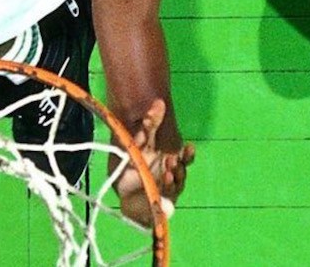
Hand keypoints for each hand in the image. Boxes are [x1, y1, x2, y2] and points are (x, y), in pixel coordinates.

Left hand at [115, 99, 194, 224]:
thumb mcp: (142, 137)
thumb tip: (158, 102)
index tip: (188, 147)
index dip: (188, 155)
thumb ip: (151, 121)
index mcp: (171, 162)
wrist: (120, 177)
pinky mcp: (153, 207)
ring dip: (172, 183)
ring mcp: (163, 193)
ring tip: (167, 174)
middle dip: (179, 169)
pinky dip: (163, 206)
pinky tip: (161, 201)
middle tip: (171, 161)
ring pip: (173, 190)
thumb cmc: (135, 154)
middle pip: (180, 175)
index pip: (185, 159)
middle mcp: (171, 178)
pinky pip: (161, 208)